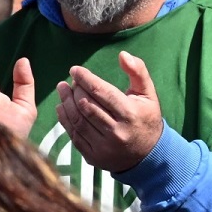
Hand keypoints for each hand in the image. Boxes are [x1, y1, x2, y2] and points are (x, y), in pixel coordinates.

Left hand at [54, 51, 163, 173]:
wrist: (149, 154)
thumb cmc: (146, 118)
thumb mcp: (148, 94)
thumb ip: (138, 71)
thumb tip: (123, 54)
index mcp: (130, 114)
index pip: (102, 92)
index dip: (85, 79)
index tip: (75, 70)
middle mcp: (117, 132)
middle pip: (87, 105)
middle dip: (75, 89)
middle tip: (70, 80)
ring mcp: (105, 146)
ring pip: (78, 120)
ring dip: (66, 102)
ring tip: (62, 89)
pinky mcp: (94, 157)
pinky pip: (74, 135)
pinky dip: (65, 119)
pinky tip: (63, 107)